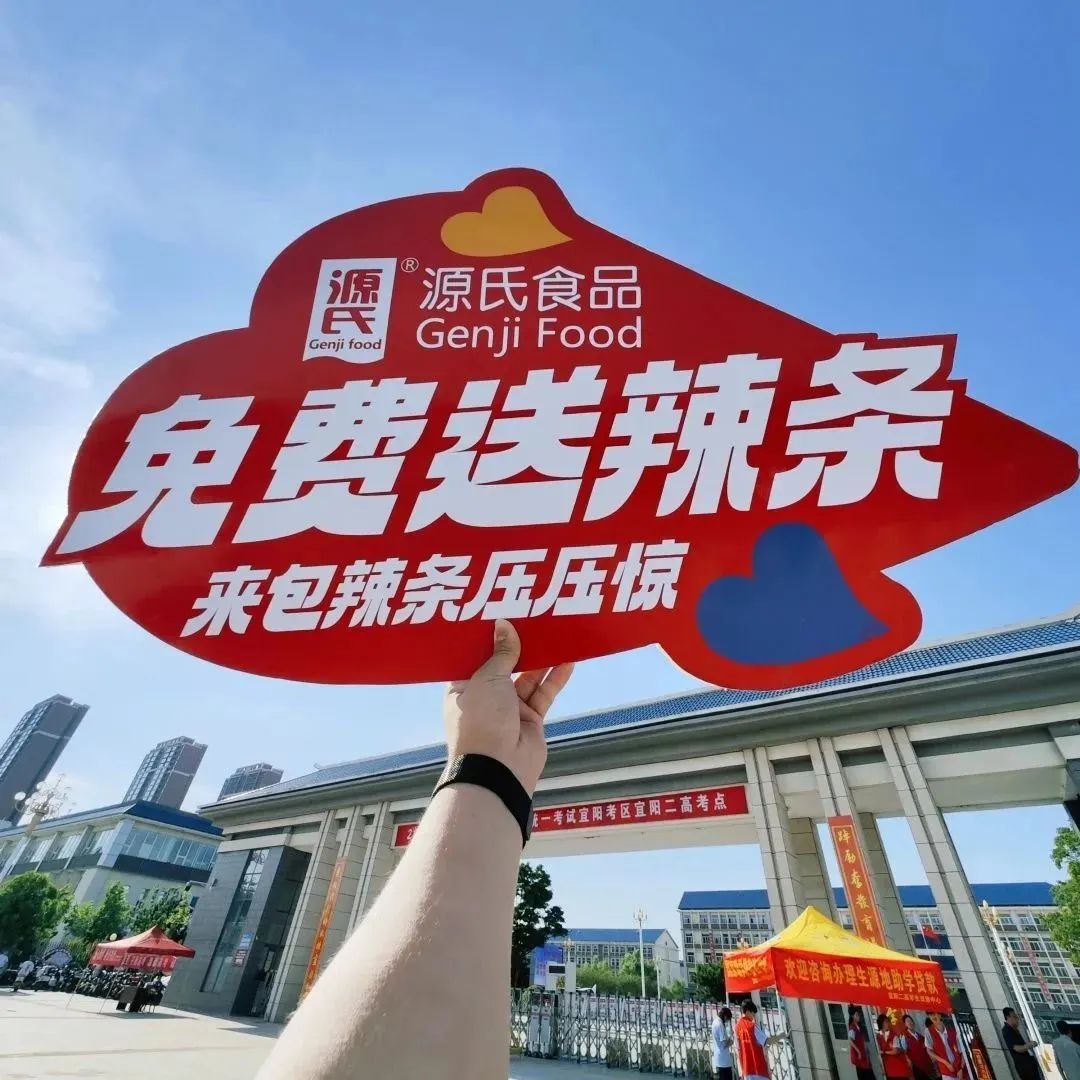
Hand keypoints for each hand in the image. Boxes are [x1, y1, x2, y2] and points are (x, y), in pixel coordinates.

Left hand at [444, 620, 572, 794]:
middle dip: (517, 644)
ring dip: (541, 658)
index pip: (474, 656)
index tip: (500, 614)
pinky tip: (569, 660)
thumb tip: (504, 626)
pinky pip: (544, 693)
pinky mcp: (530, 718)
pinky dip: (556, 677)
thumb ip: (502, 652)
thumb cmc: (481, 721)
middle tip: (532, 618)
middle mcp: (484, 696)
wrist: (498, 768)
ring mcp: (508, 708)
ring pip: (528, 676)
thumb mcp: (488, 678)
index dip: (487, 637)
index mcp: (463, 687)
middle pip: (504, 663)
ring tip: (556, 633)